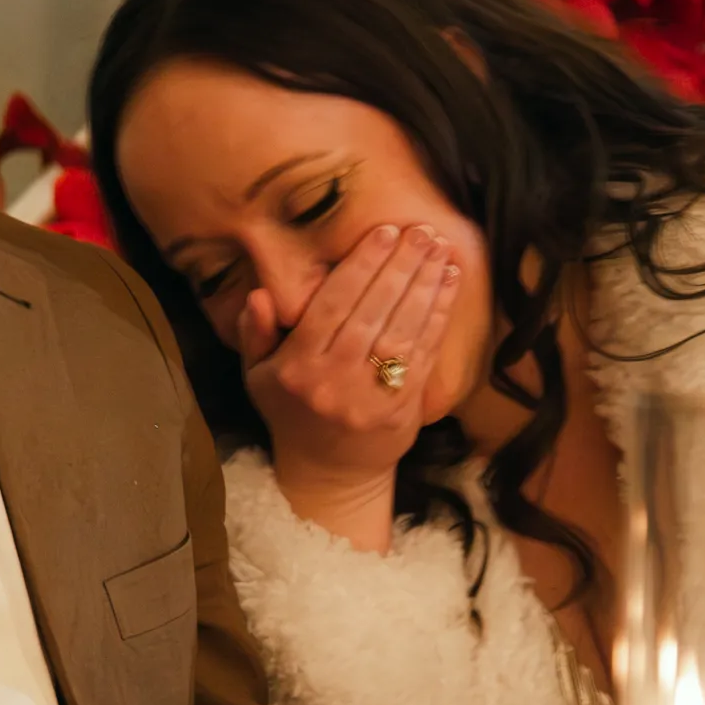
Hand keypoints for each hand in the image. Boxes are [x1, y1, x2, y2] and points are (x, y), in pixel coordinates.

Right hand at [238, 224, 460, 544]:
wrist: (329, 473)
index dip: (360, 267)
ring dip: (424, 285)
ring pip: (400, 330)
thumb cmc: (293, 413)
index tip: (384, 233)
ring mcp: (369, 398)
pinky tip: (448, 284)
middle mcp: (332, 381)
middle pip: (370, 312)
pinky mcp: (400, 410)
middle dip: (399, 267)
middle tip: (420, 232)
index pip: (331, 305)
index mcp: (297, 367)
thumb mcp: (259, 375)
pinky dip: (438, 316)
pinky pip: (423, 355)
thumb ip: (256, 333)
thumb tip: (260, 294)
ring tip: (439, 249)